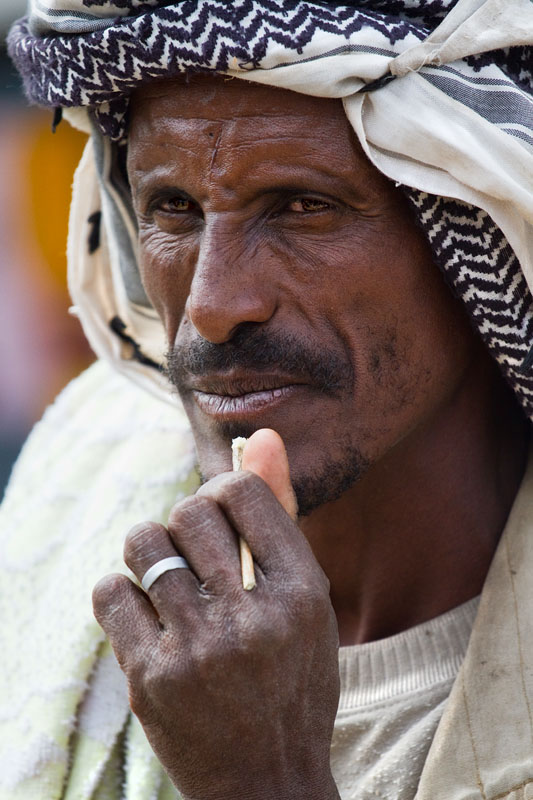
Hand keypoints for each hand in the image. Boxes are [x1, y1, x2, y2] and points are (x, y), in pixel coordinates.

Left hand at [93, 429, 340, 799]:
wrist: (264, 782)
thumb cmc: (289, 676)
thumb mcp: (305, 598)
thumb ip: (281, 513)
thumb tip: (263, 434)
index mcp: (302, 594)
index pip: (242, 493)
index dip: (221, 492)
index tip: (218, 515)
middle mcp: (254, 620)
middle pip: (188, 511)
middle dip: (184, 520)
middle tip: (192, 550)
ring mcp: (200, 651)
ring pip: (143, 543)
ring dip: (149, 549)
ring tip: (165, 576)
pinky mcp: (152, 679)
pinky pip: (111, 591)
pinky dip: (122, 592)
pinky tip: (144, 613)